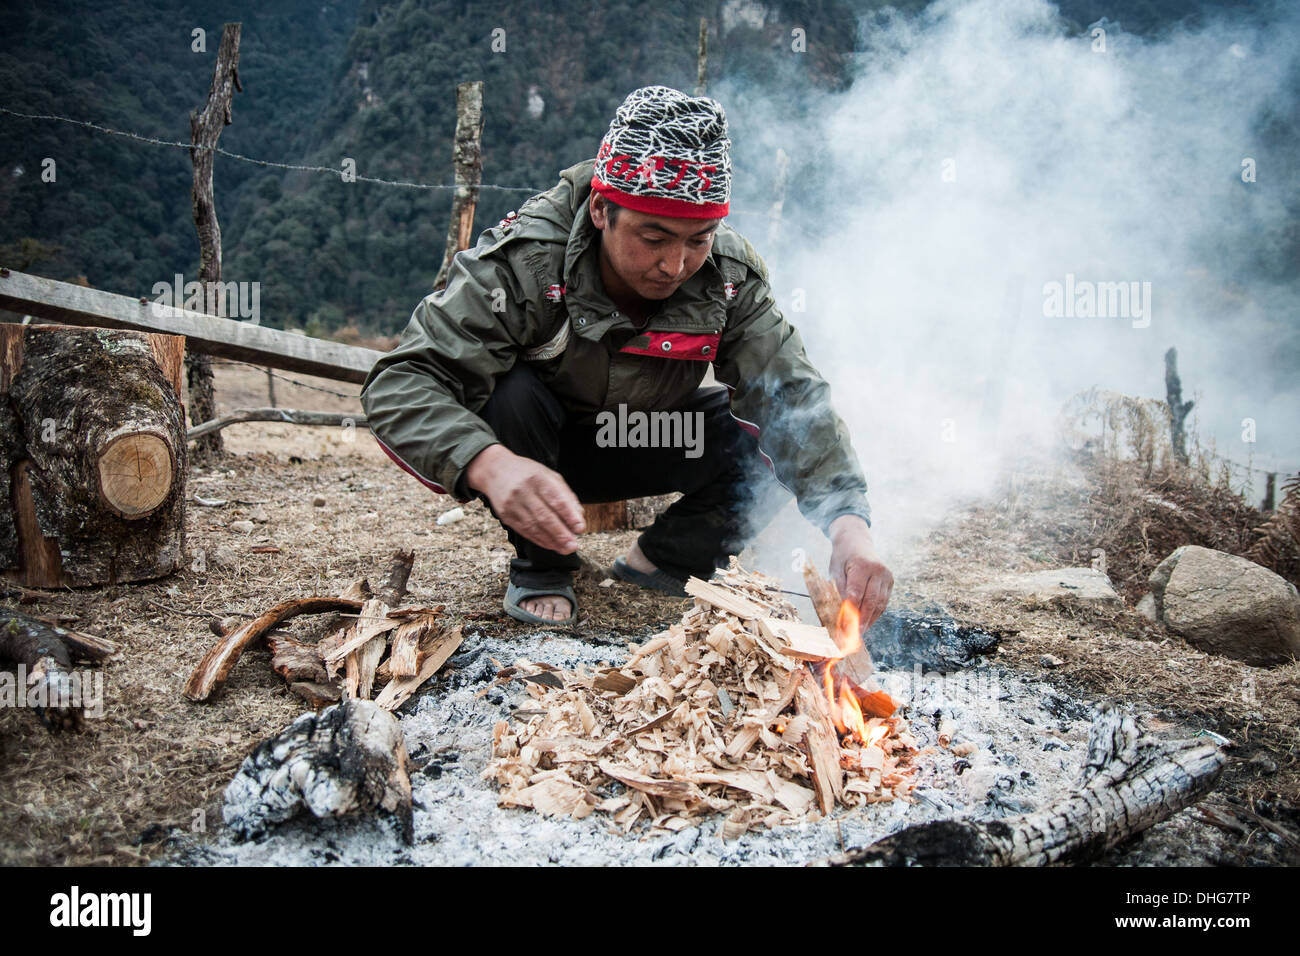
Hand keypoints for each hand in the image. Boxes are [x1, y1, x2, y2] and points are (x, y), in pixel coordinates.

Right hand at [465, 444, 584, 552]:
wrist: (495, 471)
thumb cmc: (527, 473)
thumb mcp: (549, 475)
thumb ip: (565, 494)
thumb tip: (578, 516)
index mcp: (538, 478)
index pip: (556, 499)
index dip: (569, 515)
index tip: (580, 528)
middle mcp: (523, 491)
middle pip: (544, 516)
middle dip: (561, 533)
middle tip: (573, 545)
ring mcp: (512, 504)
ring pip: (533, 527)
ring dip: (551, 541)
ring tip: (565, 549)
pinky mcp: (506, 516)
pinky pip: (525, 531)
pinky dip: (540, 540)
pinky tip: (551, 545)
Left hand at [827, 515, 892, 632]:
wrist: (856, 541)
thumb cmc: (842, 557)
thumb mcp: (835, 571)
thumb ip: (840, 591)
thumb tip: (843, 614)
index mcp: (861, 565)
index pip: (856, 594)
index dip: (850, 613)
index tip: (844, 628)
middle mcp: (878, 570)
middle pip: (871, 601)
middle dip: (862, 621)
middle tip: (853, 636)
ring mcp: (887, 575)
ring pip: (880, 603)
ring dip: (870, 620)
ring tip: (859, 633)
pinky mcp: (891, 581)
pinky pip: (884, 601)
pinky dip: (875, 613)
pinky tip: (867, 622)